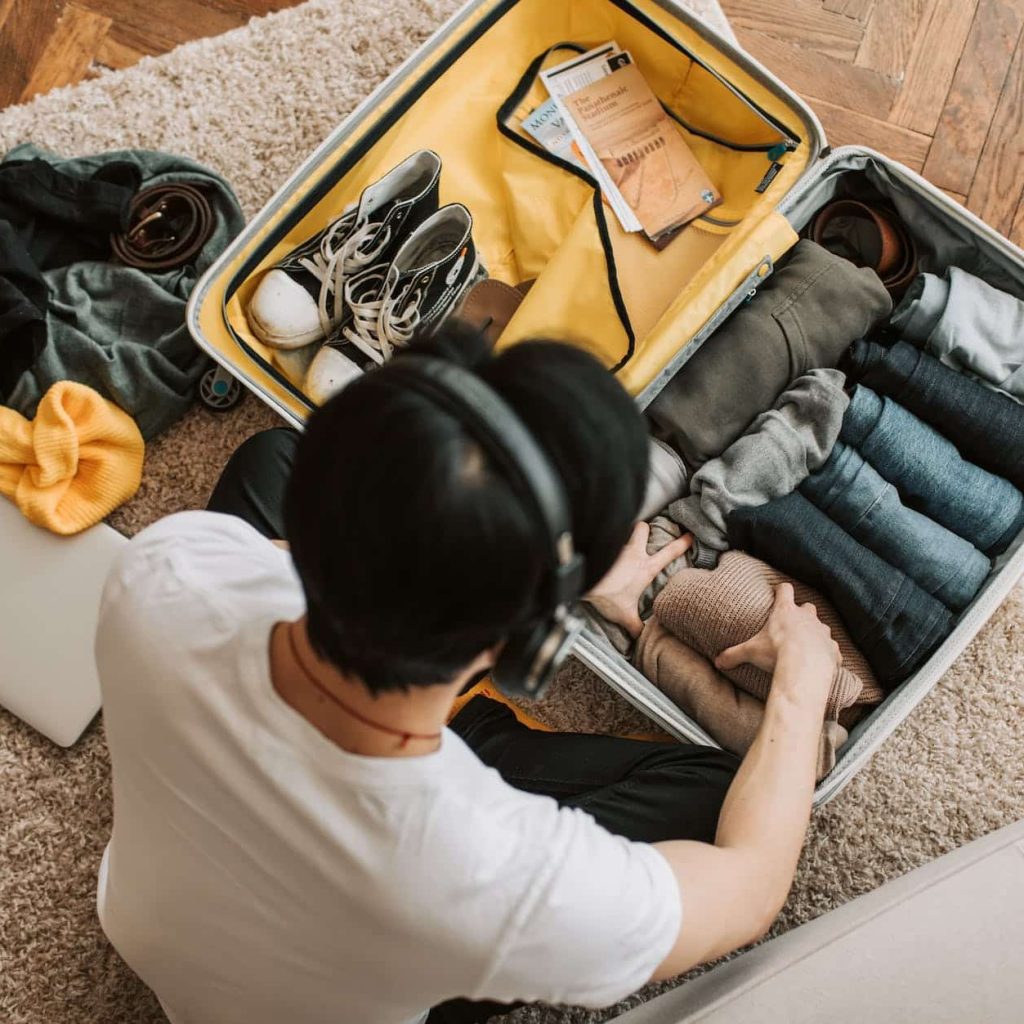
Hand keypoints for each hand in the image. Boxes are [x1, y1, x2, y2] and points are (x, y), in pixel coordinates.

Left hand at [585, 522, 692, 638]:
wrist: (585, 580)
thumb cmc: (608, 596)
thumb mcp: (624, 615)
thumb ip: (635, 626)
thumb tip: (642, 637)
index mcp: (645, 568)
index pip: (669, 552)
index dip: (682, 543)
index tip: (690, 535)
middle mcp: (633, 553)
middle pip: (643, 528)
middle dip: (644, 528)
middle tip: (642, 534)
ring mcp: (617, 547)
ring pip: (623, 531)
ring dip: (622, 535)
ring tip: (617, 541)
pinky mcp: (602, 545)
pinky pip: (605, 537)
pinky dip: (604, 540)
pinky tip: (600, 547)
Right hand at [715, 583, 840, 692]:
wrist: (805, 667)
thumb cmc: (777, 653)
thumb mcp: (751, 652)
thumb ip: (734, 654)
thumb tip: (717, 662)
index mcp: (785, 611)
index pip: (785, 590)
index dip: (782, 590)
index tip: (779, 592)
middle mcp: (807, 617)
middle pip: (808, 606)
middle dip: (802, 613)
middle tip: (793, 623)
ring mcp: (822, 631)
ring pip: (822, 626)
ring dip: (816, 632)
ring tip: (808, 645)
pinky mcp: (832, 648)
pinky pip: (832, 647)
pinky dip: (827, 652)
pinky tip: (821, 660)